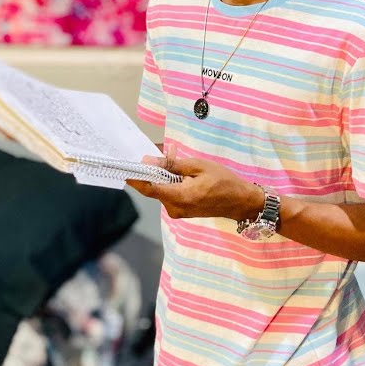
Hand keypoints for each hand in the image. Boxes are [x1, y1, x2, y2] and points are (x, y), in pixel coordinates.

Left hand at [126, 152, 262, 222]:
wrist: (240, 201)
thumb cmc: (223, 181)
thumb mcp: (198, 166)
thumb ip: (172, 165)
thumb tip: (148, 162)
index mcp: (178, 197)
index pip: (147, 188)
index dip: (134, 177)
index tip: (124, 167)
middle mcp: (174, 208)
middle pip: (153, 188)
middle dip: (153, 171)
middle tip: (159, 153)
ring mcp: (178, 212)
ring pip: (161, 190)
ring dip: (163, 176)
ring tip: (174, 160)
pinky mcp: (181, 211)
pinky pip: (169, 195)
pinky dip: (170, 183)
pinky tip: (180, 173)